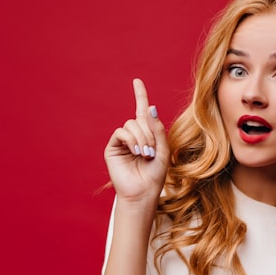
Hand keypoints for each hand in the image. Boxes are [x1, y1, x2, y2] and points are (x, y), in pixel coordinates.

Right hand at [104, 78, 168, 203]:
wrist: (143, 193)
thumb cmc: (154, 176)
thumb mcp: (163, 150)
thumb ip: (158, 129)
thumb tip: (150, 107)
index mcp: (147, 135)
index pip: (142, 111)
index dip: (140, 95)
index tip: (137, 81)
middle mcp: (133, 136)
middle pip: (140, 119)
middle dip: (149, 133)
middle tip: (151, 151)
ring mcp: (122, 142)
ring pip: (131, 124)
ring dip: (141, 138)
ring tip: (145, 154)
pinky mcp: (113, 147)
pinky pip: (121, 132)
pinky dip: (131, 140)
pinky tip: (136, 152)